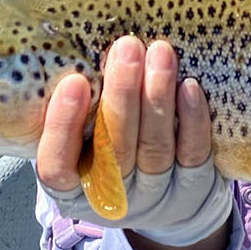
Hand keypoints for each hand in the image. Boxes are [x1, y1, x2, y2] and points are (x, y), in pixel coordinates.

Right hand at [34, 37, 229, 244]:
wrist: (166, 201)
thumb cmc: (108, 152)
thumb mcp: (80, 142)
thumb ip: (70, 113)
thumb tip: (68, 53)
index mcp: (71, 189)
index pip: (57, 166)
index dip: (63, 127)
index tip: (74, 82)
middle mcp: (112, 198)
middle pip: (115, 150)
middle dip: (121, 95)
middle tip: (126, 48)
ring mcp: (154, 198)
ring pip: (155, 148)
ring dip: (157, 97)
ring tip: (160, 53)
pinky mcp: (192, 190)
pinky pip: (193, 155)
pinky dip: (192, 120)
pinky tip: (189, 87)